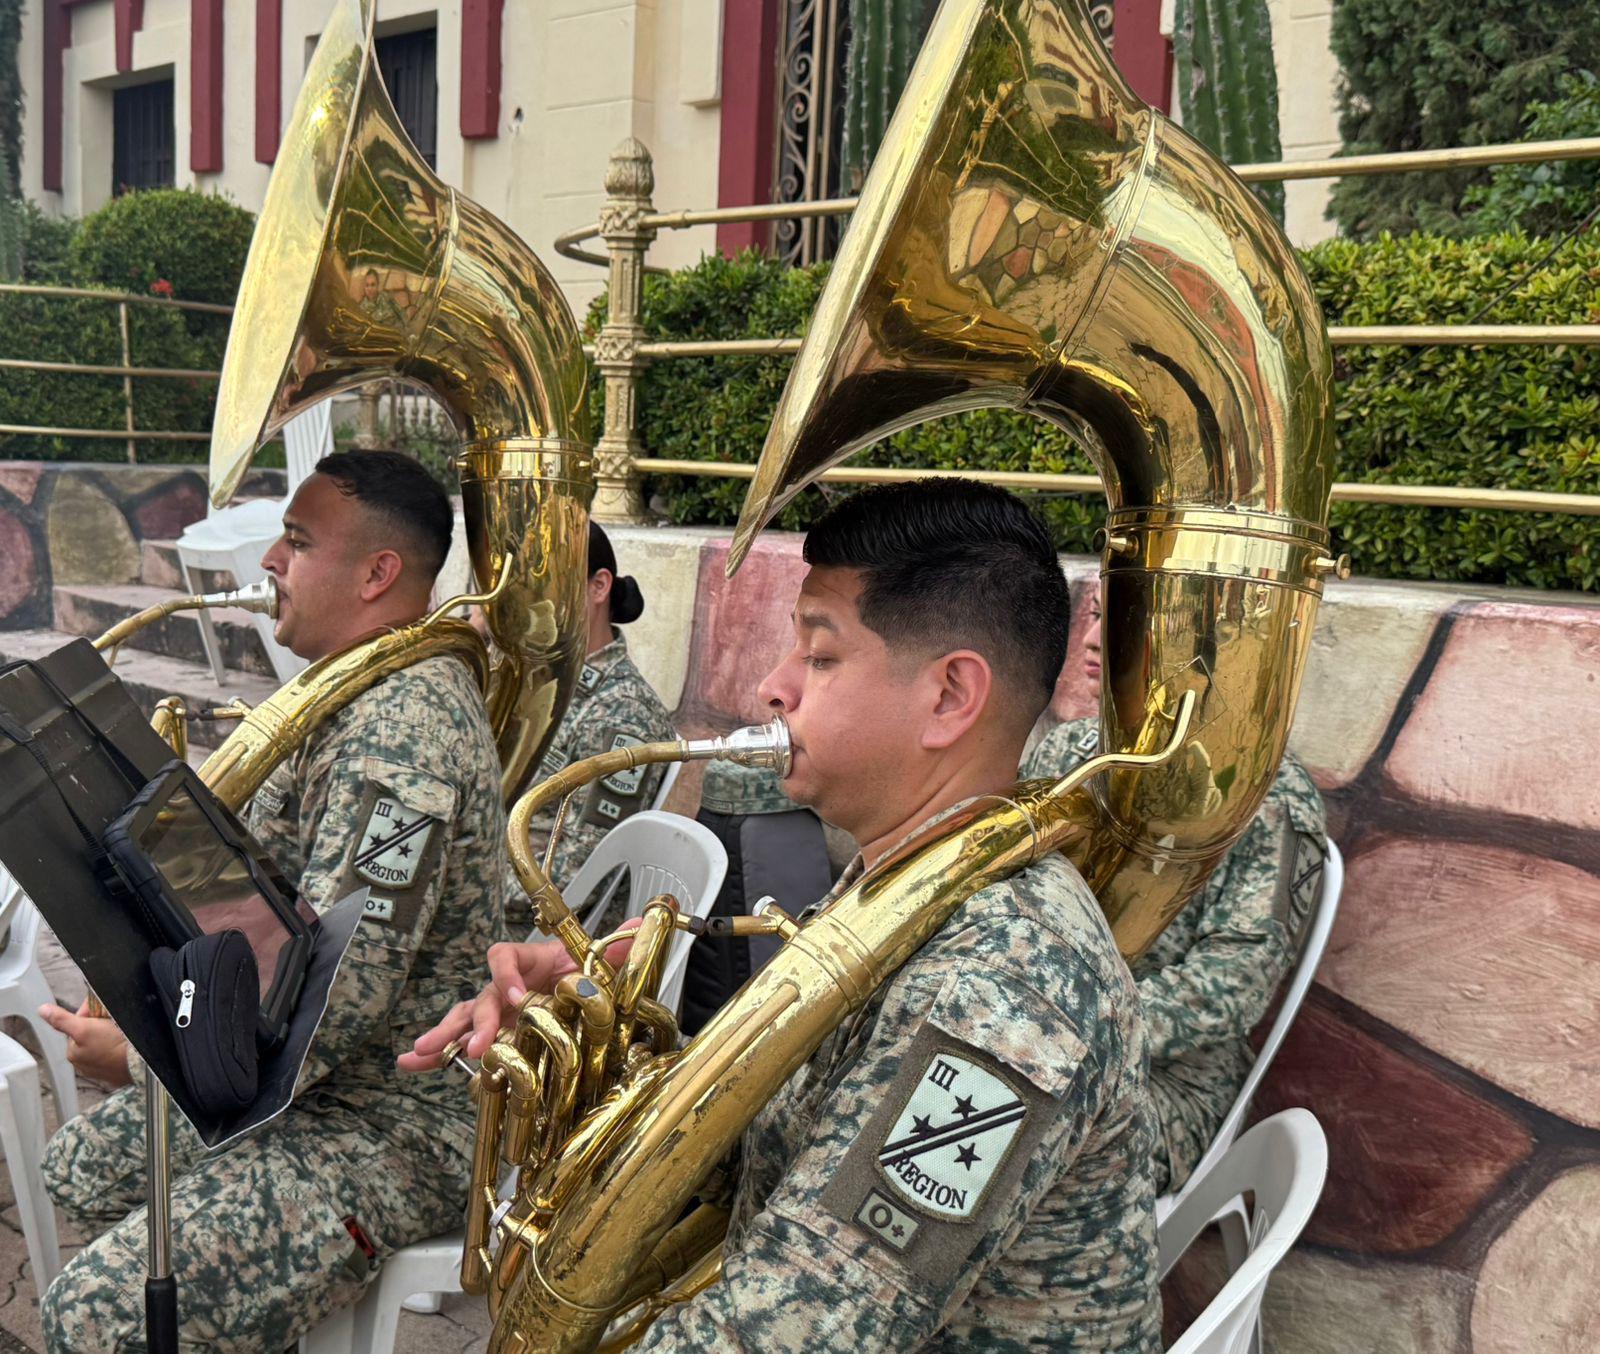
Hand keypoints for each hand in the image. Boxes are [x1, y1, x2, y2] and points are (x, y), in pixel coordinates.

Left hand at [40, 1000, 131, 1087]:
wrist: (141, 1063)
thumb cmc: (114, 1046)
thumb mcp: (84, 1028)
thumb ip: (63, 1019)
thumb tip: (42, 1010)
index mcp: (73, 1053)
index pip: (78, 1024)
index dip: (90, 1012)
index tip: (102, 1008)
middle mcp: (83, 1063)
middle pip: (90, 1032)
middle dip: (100, 1022)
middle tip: (114, 1018)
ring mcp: (101, 1068)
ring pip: (103, 1041)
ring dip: (110, 1032)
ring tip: (122, 1028)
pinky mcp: (117, 1070)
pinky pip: (115, 1051)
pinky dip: (120, 1044)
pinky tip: (126, 1040)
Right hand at [398, 924, 639, 1072]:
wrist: (581, 988)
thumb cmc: (582, 972)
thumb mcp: (599, 961)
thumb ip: (615, 948)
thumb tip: (636, 923)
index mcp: (530, 960)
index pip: (505, 956)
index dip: (506, 974)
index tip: (516, 997)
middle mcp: (507, 985)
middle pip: (483, 996)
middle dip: (476, 1021)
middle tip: (476, 1045)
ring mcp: (496, 1010)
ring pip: (463, 1018)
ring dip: (442, 1035)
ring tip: (417, 1054)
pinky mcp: (492, 1033)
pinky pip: (460, 1041)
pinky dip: (435, 1053)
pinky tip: (411, 1064)